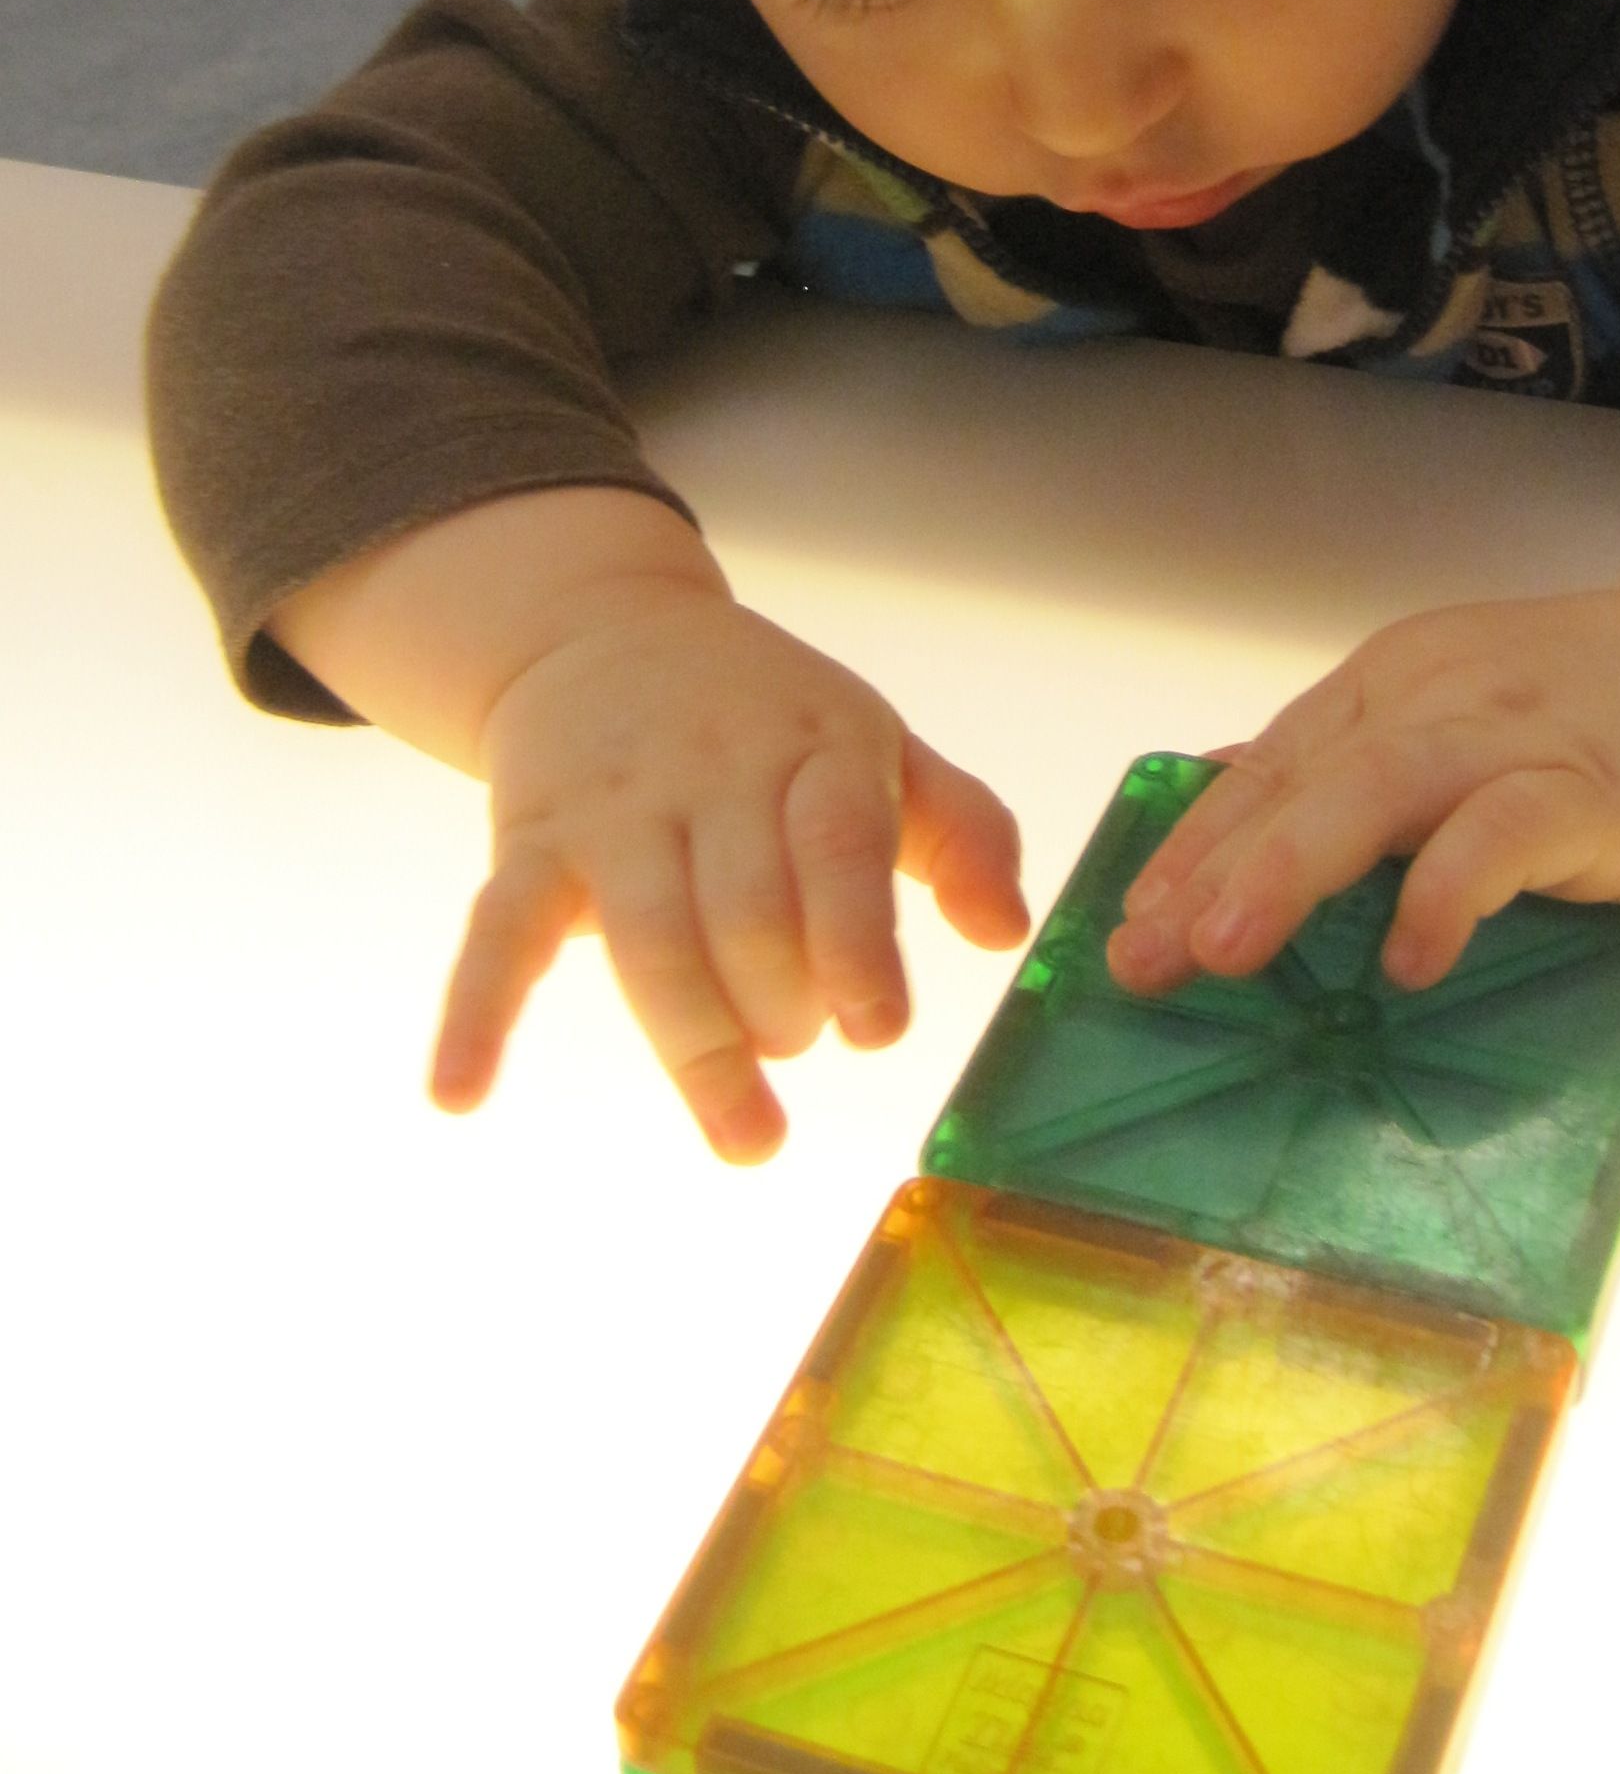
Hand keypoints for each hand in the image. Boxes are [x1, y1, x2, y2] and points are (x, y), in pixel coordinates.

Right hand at [429, 582, 1027, 1160]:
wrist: (601, 635)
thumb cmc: (768, 719)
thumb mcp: (878, 746)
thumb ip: (960, 829)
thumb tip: (1005, 930)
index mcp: (815, 746)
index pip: (839, 845)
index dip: (857, 943)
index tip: (879, 1031)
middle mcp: (713, 772)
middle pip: (746, 914)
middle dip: (783, 1006)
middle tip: (801, 1038)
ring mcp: (617, 810)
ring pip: (649, 941)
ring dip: (697, 1050)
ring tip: (750, 1137)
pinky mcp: (532, 844)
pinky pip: (496, 931)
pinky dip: (475, 1014)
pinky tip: (460, 1094)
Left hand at [1105, 511, 1619, 997]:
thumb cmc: (1588, 715)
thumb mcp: (1453, 718)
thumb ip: (1356, 768)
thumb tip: (1229, 818)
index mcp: (1392, 685)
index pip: (1270, 763)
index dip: (1192, 844)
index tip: (1126, 922)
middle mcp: (1436, 696)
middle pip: (1305, 775)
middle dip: (1214, 867)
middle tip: (1146, 955)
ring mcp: (1512, 735)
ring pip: (1381, 788)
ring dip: (1293, 869)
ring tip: (1227, 951)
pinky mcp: (1589, 786)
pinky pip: (1505, 833)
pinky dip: (1448, 891)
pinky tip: (1408, 959)